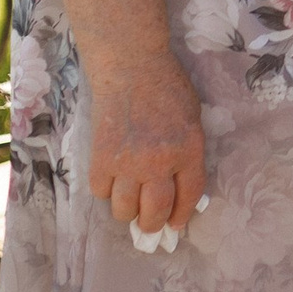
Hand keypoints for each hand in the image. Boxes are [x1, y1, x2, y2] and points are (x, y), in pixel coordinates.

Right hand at [86, 49, 209, 244]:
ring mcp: (128, 163)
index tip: (175, 224)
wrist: (130, 67)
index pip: (188, 196)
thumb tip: (179, 185)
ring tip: (129, 203)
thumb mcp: (191, 119)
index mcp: (188, 150)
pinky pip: (101, 191)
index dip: (181, 215)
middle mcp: (159, 162)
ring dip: (127, 211)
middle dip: (153, 224)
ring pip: (124, 208)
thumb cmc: (167, 87)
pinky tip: (111, 179)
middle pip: (155, 211)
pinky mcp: (101, 158)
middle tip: (149, 223)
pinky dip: (106, 190)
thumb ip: (187, 152)